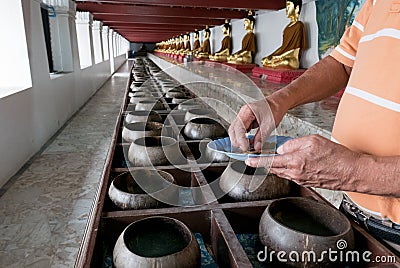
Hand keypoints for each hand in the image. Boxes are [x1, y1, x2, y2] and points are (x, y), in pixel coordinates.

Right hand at [228, 98, 285, 151]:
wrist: (278, 103)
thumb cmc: (275, 109)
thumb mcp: (270, 124)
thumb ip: (261, 137)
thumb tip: (256, 148)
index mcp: (247, 111)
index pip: (239, 127)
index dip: (240, 139)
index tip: (245, 148)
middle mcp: (243, 113)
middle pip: (233, 130)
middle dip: (237, 141)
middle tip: (245, 150)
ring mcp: (243, 117)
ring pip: (235, 131)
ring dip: (238, 140)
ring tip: (246, 147)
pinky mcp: (245, 121)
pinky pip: (240, 131)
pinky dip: (242, 138)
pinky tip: (247, 143)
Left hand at [245, 135, 359, 190]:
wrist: (352, 172)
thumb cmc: (336, 156)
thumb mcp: (313, 141)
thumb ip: (293, 143)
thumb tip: (282, 147)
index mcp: (295, 162)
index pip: (269, 162)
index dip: (256, 162)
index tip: (247, 161)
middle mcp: (296, 174)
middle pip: (273, 168)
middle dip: (264, 163)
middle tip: (257, 158)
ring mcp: (301, 180)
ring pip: (282, 172)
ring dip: (276, 165)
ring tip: (275, 157)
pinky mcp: (307, 183)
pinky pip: (292, 175)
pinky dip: (287, 168)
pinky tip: (291, 162)